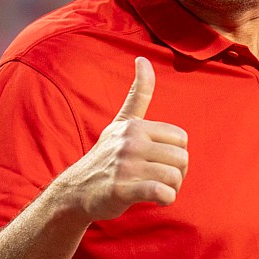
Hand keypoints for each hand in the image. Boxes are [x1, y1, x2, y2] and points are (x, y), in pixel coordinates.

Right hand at [53, 58, 188, 220]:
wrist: (76, 190)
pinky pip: (160, 192)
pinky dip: (165, 199)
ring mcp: (125, 165)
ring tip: (158, 190)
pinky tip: (156, 200)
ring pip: (174, 177)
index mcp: (134, 126)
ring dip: (172, 189)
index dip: (177, 153)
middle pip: (181, 158)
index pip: (181, 138)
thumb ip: (138, 94)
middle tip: (161, 179)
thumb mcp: (120, 122)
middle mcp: (130, 142)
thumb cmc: (105, 156)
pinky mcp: (122, 189)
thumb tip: (143, 58)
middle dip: (178, 173)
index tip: (162, 161)